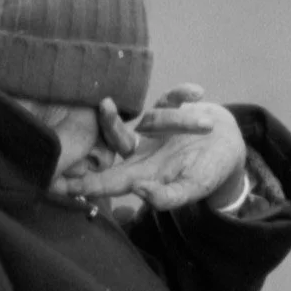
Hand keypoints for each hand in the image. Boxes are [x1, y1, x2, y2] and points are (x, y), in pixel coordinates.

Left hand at [60, 85, 245, 210]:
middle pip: (116, 139)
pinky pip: (170, 97)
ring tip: (204, 123)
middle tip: (102, 106)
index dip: (85, 183)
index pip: (109, 180)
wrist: (231, 147)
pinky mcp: (169, 109)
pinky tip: (198, 93)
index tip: (59, 182)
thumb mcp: (194, 188)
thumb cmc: (211, 173)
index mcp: (145, 174)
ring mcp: (156, 129)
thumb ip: (168, 196)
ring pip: (148, 116)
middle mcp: (144, 151)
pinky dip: (182, 94)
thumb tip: (140, 192)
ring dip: (173, 117)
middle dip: (106, 125)